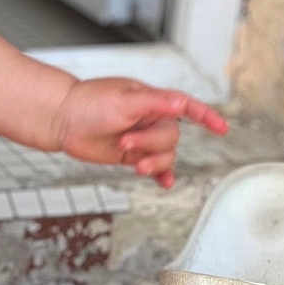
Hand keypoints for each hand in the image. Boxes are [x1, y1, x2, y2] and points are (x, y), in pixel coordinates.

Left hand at [52, 78, 227, 188]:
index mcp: (151, 100)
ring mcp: (141, 137)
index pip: (186, 106)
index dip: (206, 116)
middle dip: (151, 144)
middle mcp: (149, 118)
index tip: (222, 128)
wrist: (61, 119)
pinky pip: (155, 167)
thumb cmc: (88, 103)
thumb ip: (155, 103)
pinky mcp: (131, 154)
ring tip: (132, 163)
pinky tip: (164, 184)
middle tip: (124, 142)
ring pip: (165, 154)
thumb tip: (182, 104)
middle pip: (171, 137)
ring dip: (153, 162)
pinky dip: (161, 175)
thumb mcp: (123, 100)